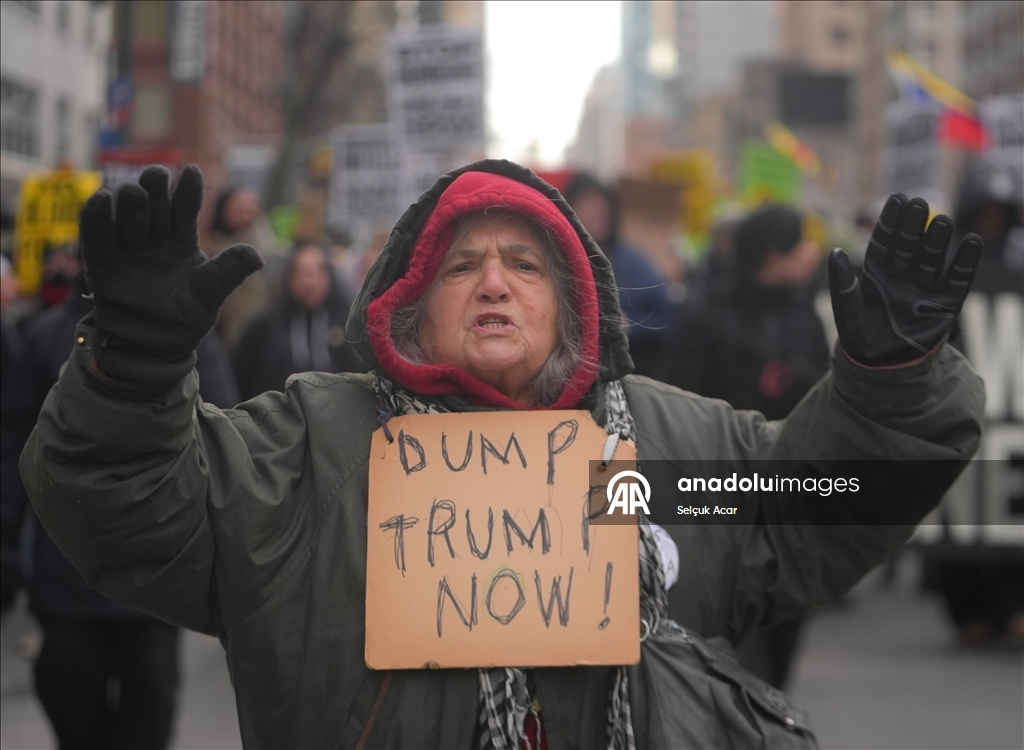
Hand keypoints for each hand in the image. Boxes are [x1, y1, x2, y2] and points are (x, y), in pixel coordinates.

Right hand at [80, 165, 262, 387]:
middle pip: (154, 207)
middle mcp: (154, 242)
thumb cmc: (185, 320)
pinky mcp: (102, 265)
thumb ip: (229, 272)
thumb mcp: (211, 295)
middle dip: (156, 189)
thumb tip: (257, 255)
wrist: (154, 349)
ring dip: (130, 202)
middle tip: (157, 174)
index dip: (188, 191)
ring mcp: (128, 252)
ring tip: (133, 191)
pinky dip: (96, 217)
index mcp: (181, 244)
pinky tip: (100, 199)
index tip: (193, 170)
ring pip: (127, 217)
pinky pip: (96, 236)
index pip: (184, 210)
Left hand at [829, 194, 982, 366]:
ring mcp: (924, 289)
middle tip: (920, 204)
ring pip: (932, 259)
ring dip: (937, 241)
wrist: (880, 368)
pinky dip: (964, 264)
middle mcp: (902, 276)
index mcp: (877, 274)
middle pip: (910, 246)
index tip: (897, 199)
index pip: (885, 242)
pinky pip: (957, 281)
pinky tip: (971, 244)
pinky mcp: (944, 305)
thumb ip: (842, 283)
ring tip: (942, 222)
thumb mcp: (847, 311)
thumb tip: (834, 252)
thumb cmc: (860, 338)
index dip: (891, 222)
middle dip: (914, 226)